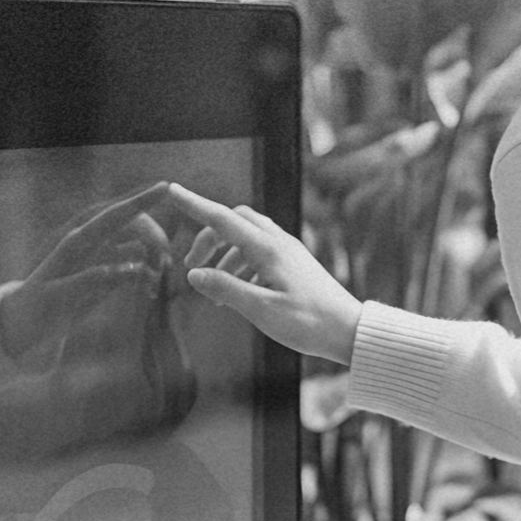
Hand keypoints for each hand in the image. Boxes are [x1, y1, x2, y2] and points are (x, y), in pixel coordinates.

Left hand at [0, 182, 172, 360]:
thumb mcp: (56, 297)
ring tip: (155, 288)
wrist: (28, 323)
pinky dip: (149, 277)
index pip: (114, 216)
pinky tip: (150, 294)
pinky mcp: (109, 275)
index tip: (167, 187)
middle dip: (155, 239)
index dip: (141, 202)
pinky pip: (138, 267)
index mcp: (78, 242)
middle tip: (166, 265)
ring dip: (155, 261)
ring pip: (140, 247)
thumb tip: (124, 270)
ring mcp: (102, 258)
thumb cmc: (36, 308)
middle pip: (135, 226)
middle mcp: (92, 244)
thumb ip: (87, 282)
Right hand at [167, 184, 361, 364]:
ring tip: (213, 289)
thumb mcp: (261, 310)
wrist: (348, 330)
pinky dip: (241, 265)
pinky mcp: (294, 264)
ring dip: (224, 256)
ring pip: (247, 238)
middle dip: (208, 237)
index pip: (222, 219)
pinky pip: (259, 252)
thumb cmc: (309, 322)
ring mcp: (288, 252)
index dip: (195, 204)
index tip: (173, 191)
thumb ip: (226, 289)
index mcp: (269, 250)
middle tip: (192, 264)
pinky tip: (238, 291)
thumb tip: (194, 275)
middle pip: (234, 222)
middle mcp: (279, 243)